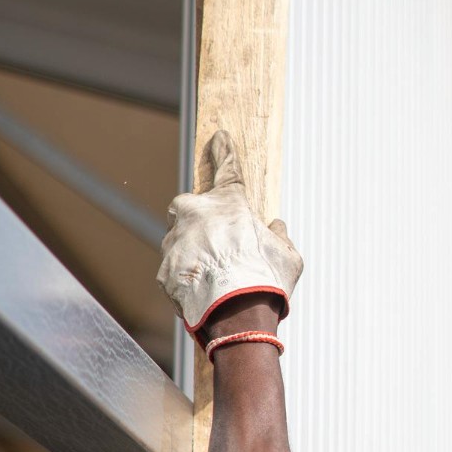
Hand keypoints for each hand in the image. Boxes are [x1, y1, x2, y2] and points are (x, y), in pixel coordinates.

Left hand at [157, 131, 302, 335]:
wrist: (237, 314)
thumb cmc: (266, 281)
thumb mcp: (287, 255)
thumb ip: (280, 237)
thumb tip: (276, 227)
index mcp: (228, 204)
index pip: (227, 168)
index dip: (224, 152)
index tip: (219, 138)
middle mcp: (196, 215)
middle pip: (187, 205)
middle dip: (196, 216)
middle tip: (213, 238)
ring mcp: (176, 242)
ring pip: (178, 239)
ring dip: (191, 251)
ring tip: (213, 277)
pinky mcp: (164, 270)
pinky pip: (173, 269)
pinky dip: (185, 277)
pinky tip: (203, 292)